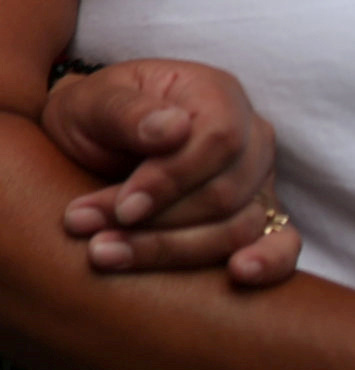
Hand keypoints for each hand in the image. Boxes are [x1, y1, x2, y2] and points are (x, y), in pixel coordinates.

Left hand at [48, 58, 298, 285]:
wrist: (87, 139)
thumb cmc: (91, 114)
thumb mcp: (90, 103)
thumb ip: (126, 112)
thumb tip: (173, 129)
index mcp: (216, 94)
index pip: (217, 140)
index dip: (171, 180)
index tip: (123, 208)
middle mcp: (249, 137)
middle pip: (224, 193)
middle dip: (155, 222)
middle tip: (89, 233)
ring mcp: (258, 180)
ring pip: (238, 227)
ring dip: (172, 249)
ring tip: (105, 254)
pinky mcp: (258, 217)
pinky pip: (281, 244)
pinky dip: (268, 262)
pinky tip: (238, 275)